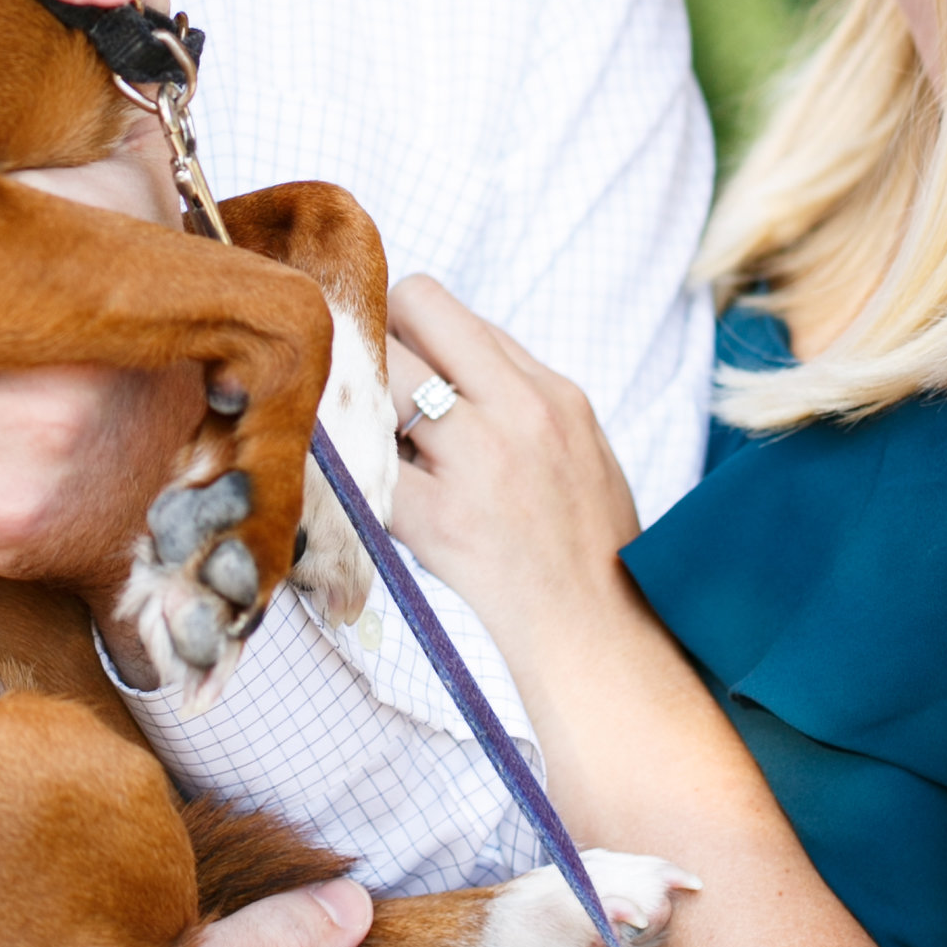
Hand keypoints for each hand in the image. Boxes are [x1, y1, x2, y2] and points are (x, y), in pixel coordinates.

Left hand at [384, 276, 644, 682]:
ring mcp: (478, 462)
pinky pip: (362, 464)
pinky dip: (347, 466)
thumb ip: (518, 394)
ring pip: (378, 375)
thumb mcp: (579, 445)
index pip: (449, 310)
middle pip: (409, 309)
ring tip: (366, 438)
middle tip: (366, 388)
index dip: (408, 328)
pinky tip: (355, 483)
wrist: (598, 636)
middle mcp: (518, 410)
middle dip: (375, 338)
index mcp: (551, 391)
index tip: (397, 364)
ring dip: (359, 399)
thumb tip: (441, 356)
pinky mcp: (440, 520)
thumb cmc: (588, 546)